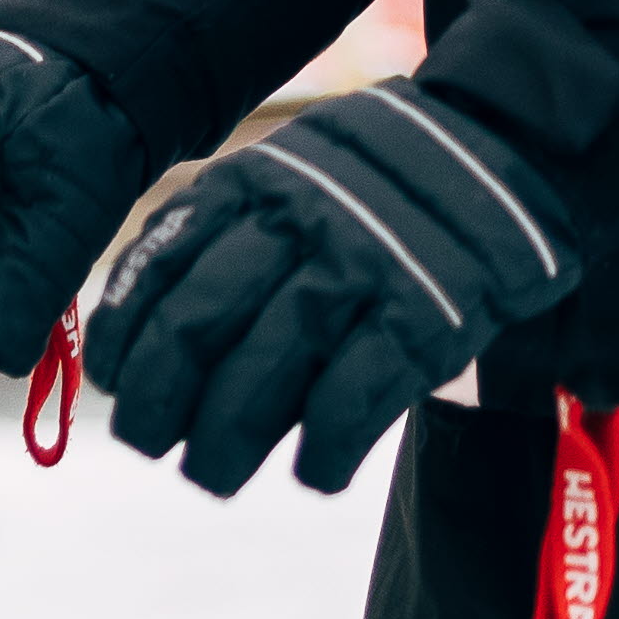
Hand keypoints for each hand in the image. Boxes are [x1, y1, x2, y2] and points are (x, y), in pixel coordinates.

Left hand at [78, 86, 583, 497]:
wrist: (505, 142)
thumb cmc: (375, 185)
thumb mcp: (287, 177)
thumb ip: (224, 238)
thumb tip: (148, 342)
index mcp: (247, 185)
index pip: (155, 270)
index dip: (122, 339)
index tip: (113, 385)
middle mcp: (294, 223)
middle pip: (196, 327)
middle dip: (157, 402)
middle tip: (150, 445)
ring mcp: (360, 268)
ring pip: (263, 370)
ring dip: (224, 440)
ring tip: (212, 476)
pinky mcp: (424, 317)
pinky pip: (351, 399)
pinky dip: (321, 449)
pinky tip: (312, 472)